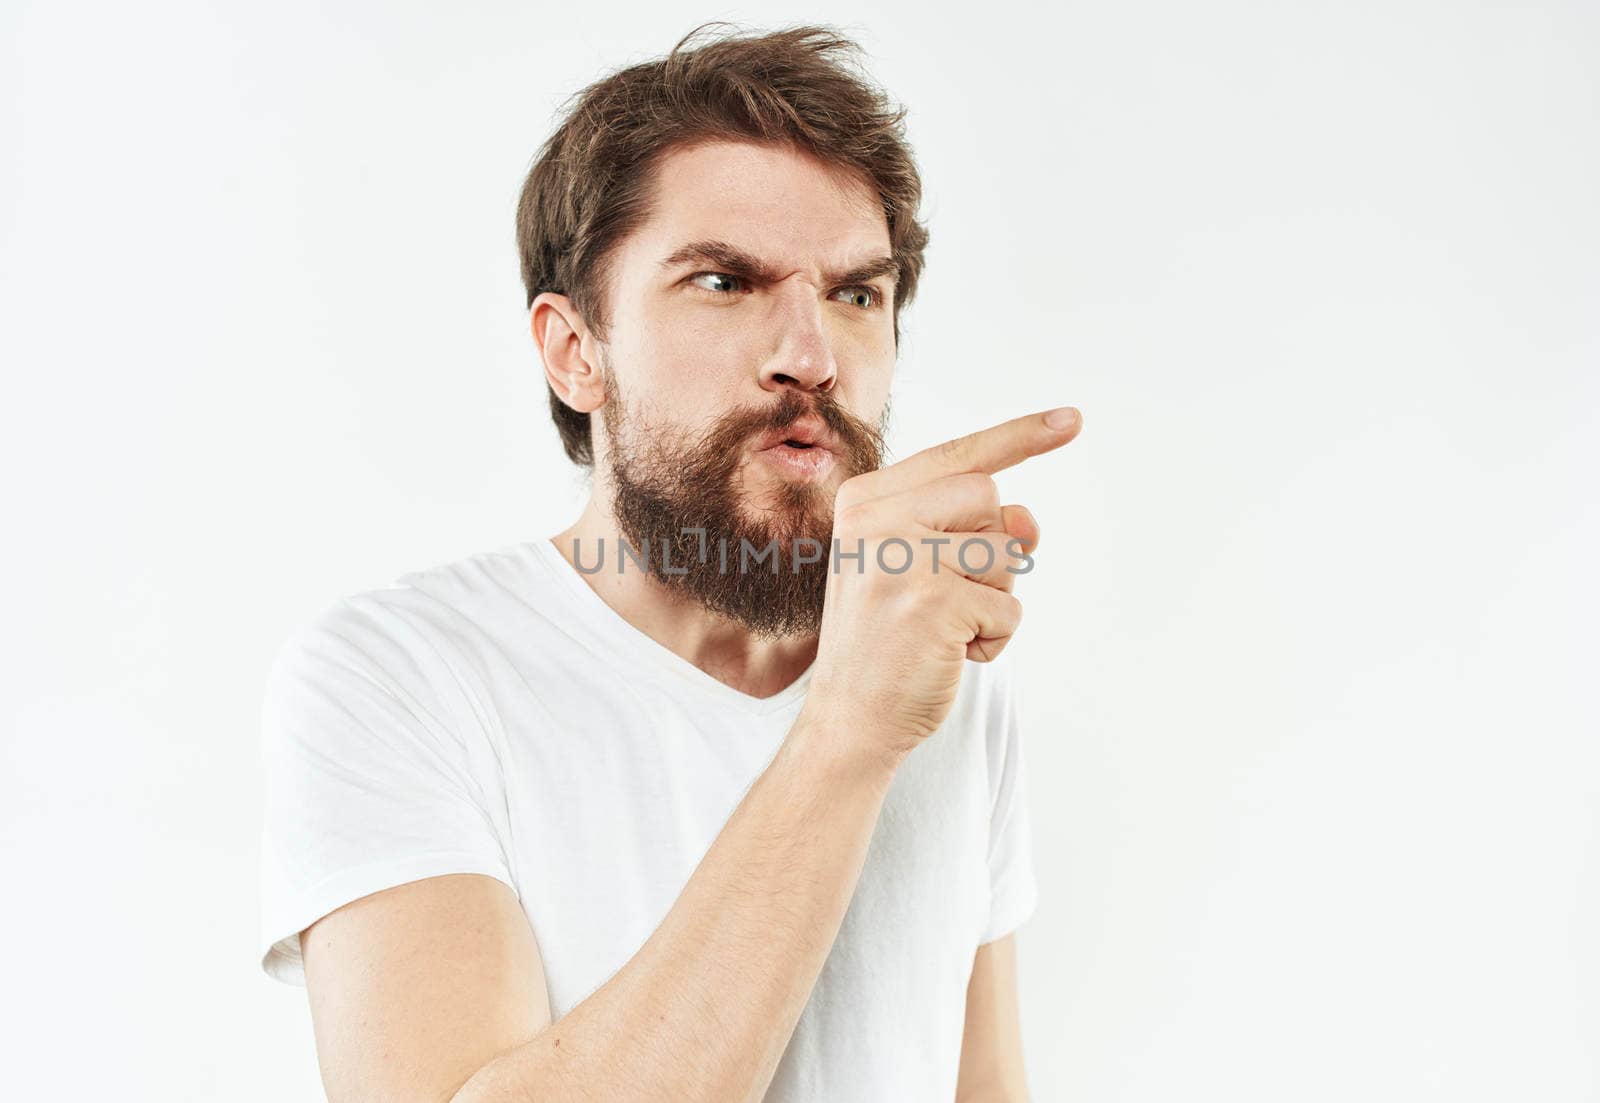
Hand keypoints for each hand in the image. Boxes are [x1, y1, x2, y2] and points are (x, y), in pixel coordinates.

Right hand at [795, 406, 1081, 771]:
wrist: (850, 719)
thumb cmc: (889, 640)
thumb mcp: (923, 568)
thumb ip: (973, 529)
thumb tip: (1030, 522)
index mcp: (866, 500)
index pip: (958, 455)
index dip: (1020, 436)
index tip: (1074, 420)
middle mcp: (877, 518)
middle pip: (989, 496)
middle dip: (989, 549)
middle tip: (945, 595)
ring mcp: (903, 559)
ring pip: (1007, 552)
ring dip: (994, 599)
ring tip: (944, 628)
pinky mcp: (933, 603)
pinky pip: (1009, 609)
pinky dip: (994, 640)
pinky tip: (949, 654)